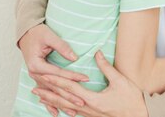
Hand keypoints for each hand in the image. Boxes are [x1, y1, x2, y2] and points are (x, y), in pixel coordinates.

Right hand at [19, 24, 87, 115]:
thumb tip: (74, 58)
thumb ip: (62, 47)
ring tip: (73, 112)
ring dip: (61, 103)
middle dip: (68, 96)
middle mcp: (34, 73)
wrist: (27, 33)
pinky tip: (55, 112)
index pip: (58, 73)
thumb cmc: (38, 33)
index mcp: (36, 65)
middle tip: (82, 102)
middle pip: (54, 87)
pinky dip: (49, 103)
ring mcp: (35, 77)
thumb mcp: (50, 36)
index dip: (72, 76)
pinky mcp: (37, 77)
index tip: (86, 79)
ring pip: (50, 93)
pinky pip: (44, 92)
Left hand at [33, 51, 147, 116]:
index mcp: (91, 99)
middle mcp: (86, 108)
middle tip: (34, 85)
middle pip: (62, 98)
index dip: (56, 80)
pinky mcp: (90, 115)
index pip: (69, 87)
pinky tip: (56, 106)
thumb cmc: (130, 100)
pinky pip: (71, 111)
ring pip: (64, 106)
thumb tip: (97, 53)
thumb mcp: (120, 81)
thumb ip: (106, 67)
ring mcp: (87, 113)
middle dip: (48, 91)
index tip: (45, 74)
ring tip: (39, 96)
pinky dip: (60, 107)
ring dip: (51, 100)